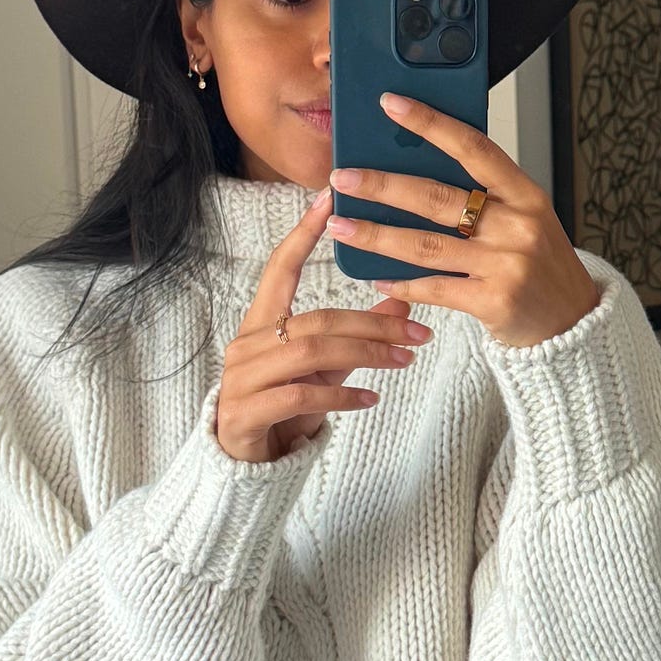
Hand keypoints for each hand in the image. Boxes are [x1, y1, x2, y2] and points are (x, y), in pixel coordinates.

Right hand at [215, 187, 433, 463]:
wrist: (244, 461)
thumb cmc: (284, 407)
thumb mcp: (324, 367)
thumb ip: (355, 336)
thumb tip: (402, 305)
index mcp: (261, 323)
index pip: (279, 268)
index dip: (302, 234)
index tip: (329, 199)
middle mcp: (248, 344)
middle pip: (316, 319)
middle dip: (372, 324)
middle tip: (418, 333)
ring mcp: (242, 379)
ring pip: (310, 354)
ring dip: (364, 356)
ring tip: (404, 362)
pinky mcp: (246, 413)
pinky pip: (300, 397)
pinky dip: (340, 396)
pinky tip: (370, 397)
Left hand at [325, 92, 601, 348]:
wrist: (571, 322)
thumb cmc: (538, 264)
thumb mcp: (524, 218)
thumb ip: (483, 195)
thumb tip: (414, 167)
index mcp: (526, 194)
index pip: (473, 147)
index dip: (430, 123)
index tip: (391, 104)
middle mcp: (518, 225)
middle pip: (437, 198)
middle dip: (383, 186)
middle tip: (343, 178)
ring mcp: (507, 265)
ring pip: (426, 245)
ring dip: (376, 236)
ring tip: (341, 226)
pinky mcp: (493, 302)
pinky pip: (435, 287)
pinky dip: (401, 283)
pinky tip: (375, 277)